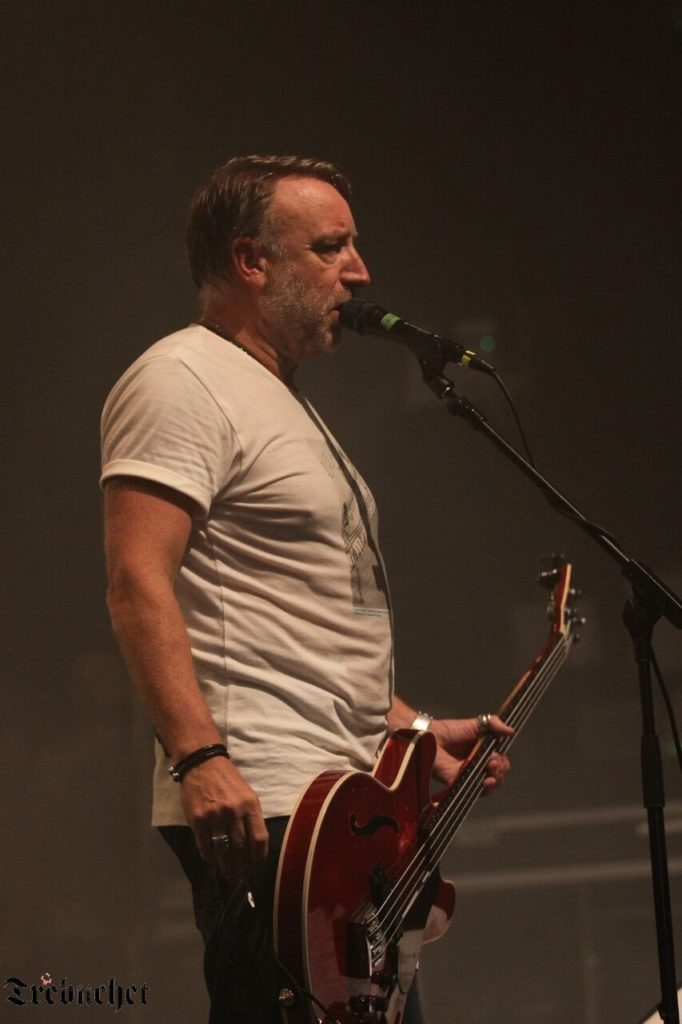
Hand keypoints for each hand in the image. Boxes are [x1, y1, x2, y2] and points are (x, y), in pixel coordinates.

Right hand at [179, 757, 268, 877]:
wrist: (203, 764)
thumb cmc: (228, 780)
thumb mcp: (247, 794)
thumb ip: (251, 817)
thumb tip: (254, 847)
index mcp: (251, 804)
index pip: (259, 838)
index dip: (258, 858)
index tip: (255, 867)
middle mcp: (234, 811)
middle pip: (241, 848)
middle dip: (241, 866)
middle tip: (240, 876)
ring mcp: (215, 815)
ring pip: (223, 849)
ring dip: (226, 865)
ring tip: (227, 872)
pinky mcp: (198, 818)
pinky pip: (205, 844)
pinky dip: (209, 856)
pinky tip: (212, 860)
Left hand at [429, 715, 512, 790]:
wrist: (430, 734)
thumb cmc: (451, 730)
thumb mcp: (476, 724)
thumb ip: (494, 724)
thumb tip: (511, 731)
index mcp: (485, 755)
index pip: (501, 765)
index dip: (503, 764)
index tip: (497, 757)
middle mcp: (478, 768)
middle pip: (497, 778)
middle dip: (499, 773)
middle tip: (493, 763)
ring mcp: (467, 777)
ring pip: (487, 788)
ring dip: (493, 782)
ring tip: (489, 774)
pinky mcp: (456, 783)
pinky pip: (470, 791)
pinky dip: (477, 788)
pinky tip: (479, 781)